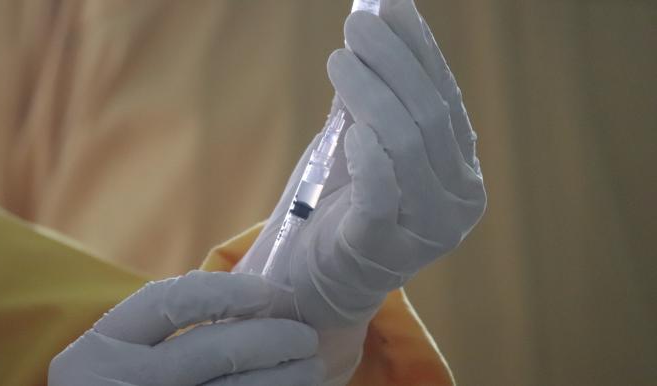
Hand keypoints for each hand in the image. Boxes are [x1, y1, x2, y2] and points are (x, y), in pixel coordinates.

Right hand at [49, 271, 323, 385]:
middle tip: (305, 337)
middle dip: (273, 338)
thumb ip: (160, 328)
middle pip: (215, 350)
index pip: (171, 302)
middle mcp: (125, 380)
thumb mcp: (117, 352)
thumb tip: (245, 298)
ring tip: (310, 368)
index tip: (270, 292)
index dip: (228, 292)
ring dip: (284, 378)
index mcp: (105, 344)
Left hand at [235, 0, 486, 382]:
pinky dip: (369, 153)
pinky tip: (351, 126)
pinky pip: (383, 192)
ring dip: (372, 93)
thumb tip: (372, 29)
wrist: (324, 279)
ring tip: (339, 59)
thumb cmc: (347, 206)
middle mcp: (459, 198)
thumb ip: (377, 102)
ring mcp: (429, 229)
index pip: (446, 97)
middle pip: (429, 114)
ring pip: (408, 143)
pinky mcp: (386, 248)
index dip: (420, 50)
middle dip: (393, 62)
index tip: (392, 7)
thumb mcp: (368, 146)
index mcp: (460, 169)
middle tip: (357, 25)